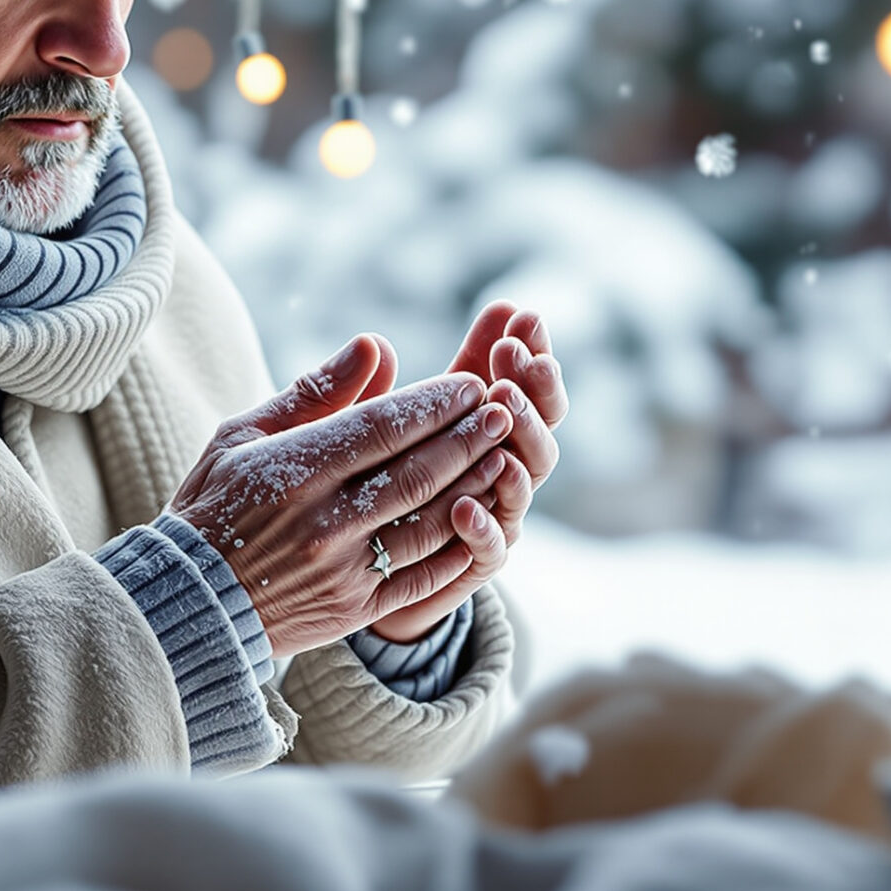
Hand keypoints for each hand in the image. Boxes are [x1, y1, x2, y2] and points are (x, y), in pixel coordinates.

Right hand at [168, 334, 518, 659]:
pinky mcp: (356, 607)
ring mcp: (343, 569)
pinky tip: (481, 517)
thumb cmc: (214, 503)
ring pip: (428, 523)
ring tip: (505, 456)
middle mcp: (323, 521)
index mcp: (294, 471)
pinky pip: (422, 575)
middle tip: (505, 410)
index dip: (434, 404)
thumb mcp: (244, 434)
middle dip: (468, 438)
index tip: (470, 384)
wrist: (189, 601)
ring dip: (474, 487)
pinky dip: (458, 545)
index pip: (381, 428)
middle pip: (416, 473)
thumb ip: (313, 391)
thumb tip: (375, 345)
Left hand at [365, 301, 568, 642]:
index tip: (517, 312)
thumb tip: (372, 342)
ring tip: (501, 408)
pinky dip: (484, 524)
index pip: (515, 378)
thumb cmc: (360, 492)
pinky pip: (491, 546)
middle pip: (538, 420)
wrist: (353, 579)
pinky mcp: (473, 564)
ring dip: (520, 439)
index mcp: (476, 425)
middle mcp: (496, 466)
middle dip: (532, 384)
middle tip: (515, 355)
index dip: (523, 346)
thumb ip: (377, 393)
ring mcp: (492, 514)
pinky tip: (465, 503)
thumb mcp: (363, 437)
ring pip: (526, 475)